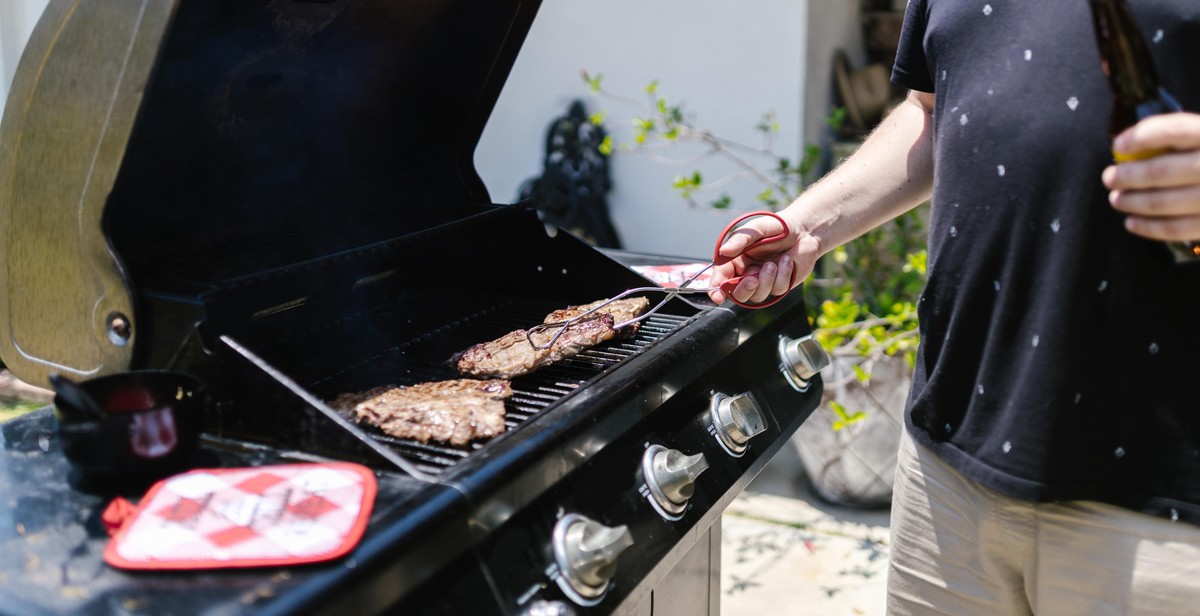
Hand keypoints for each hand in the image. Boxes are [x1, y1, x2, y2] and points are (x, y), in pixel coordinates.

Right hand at [707, 212, 818, 304]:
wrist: (805, 231)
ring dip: (766, 280)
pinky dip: (782, 275)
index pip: (722, 278)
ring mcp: (764, 281)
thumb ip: (740, 240)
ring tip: (773, 263)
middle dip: (744, 289)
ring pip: (758, 295)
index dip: (716, 289)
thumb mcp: (756, 229)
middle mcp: (748, 273)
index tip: (717, 296)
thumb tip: (724, 251)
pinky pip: (777, 289)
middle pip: (738, 293)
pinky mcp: (780, 285)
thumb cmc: (777, 228)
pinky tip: (787, 261)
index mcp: (736, 260)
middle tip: (752, 280)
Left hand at [1103, 112, 1199, 242]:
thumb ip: (1189, 137)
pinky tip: (1133, 222)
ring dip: (1132, 202)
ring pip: (1163, 202)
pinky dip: (1149, 226)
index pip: (1176, 130)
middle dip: (1128, 176)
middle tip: (1110, 177)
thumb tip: (1137, 144)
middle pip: (1162, 171)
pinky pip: (1176, 228)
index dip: (1142, 136)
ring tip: (1117, 199)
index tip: (1119, 144)